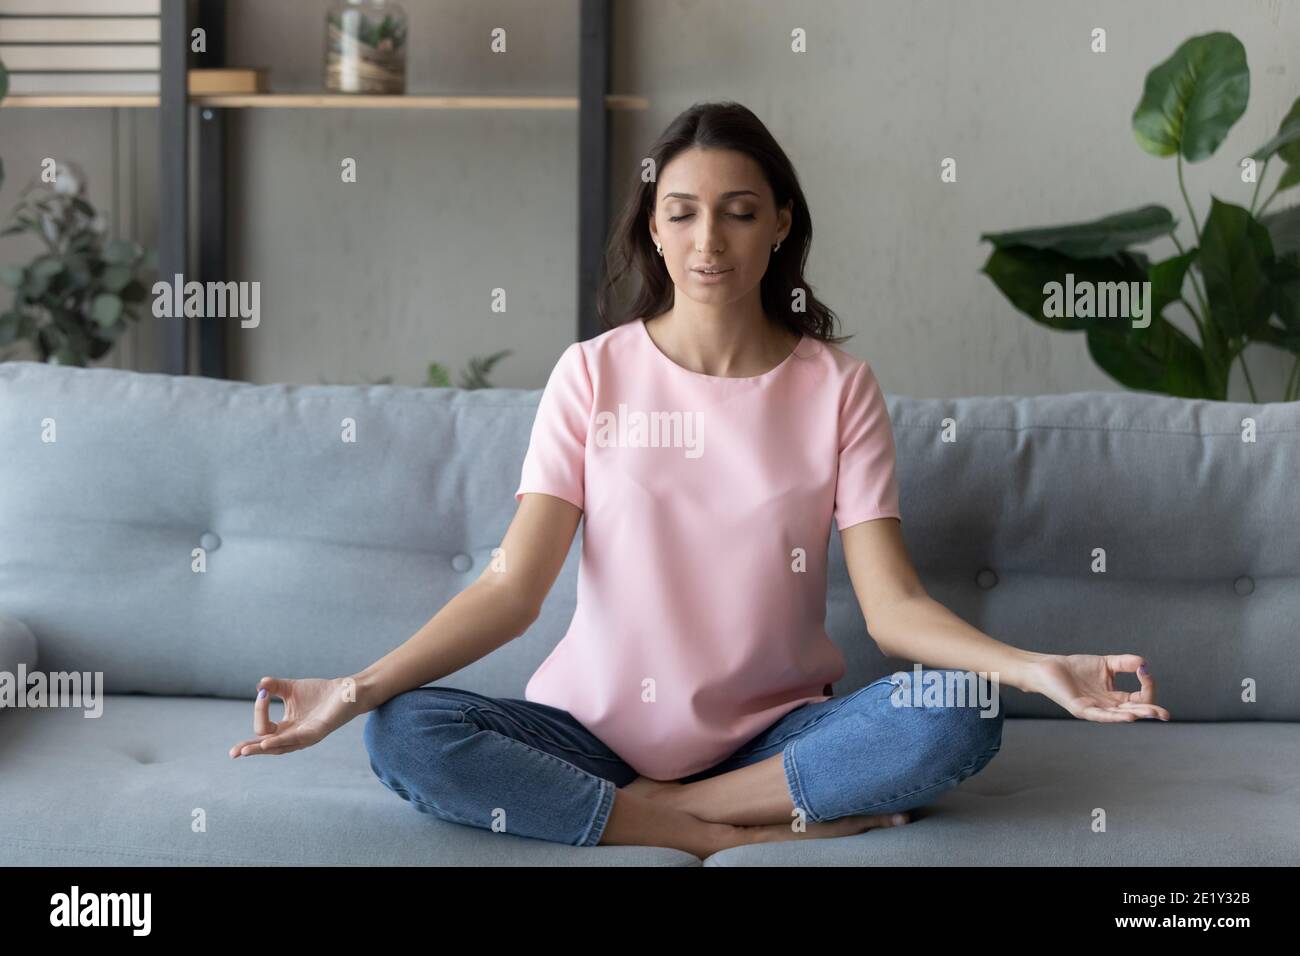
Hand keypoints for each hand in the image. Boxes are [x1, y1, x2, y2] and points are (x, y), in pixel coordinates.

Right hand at [228, 675, 364, 757]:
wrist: (347, 691)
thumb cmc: (320, 692)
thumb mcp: (291, 688)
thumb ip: (274, 687)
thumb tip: (259, 686)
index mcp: (287, 727)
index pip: (264, 729)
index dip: (259, 711)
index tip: (262, 692)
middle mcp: (294, 735)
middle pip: (268, 746)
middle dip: (250, 748)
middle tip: (233, 753)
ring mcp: (305, 736)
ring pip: (279, 747)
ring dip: (261, 748)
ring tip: (245, 750)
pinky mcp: (317, 732)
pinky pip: (295, 739)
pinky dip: (280, 741)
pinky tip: (267, 742)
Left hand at [1025, 654, 1170, 723]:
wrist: (1049, 667)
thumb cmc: (1076, 668)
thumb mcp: (1106, 663)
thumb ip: (1124, 663)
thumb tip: (1144, 663)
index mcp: (1114, 698)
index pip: (1138, 699)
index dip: (1146, 687)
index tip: (1144, 672)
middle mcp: (1107, 707)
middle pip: (1133, 711)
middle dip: (1149, 712)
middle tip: (1165, 714)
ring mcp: (1094, 710)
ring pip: (1120, 715)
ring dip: (1137, 714)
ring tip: (1152, 714)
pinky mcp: (1081, 709)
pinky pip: (1101, 715)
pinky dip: (1115, 716)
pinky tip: (1129, 716)